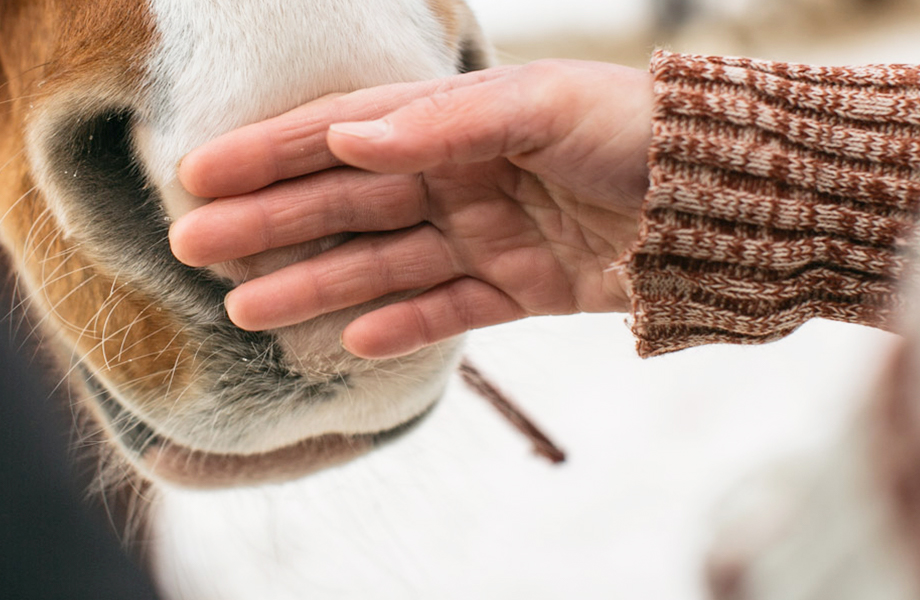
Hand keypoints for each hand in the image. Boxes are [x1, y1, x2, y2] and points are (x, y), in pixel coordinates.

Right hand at [170, 59, 653, 358]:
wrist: (724, 198)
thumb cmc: (635, 129)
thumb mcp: (542, 106)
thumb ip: (444, 124)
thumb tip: (348, 140)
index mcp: (455, 122)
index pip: (343, 136)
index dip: (270, 152)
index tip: (200, 171)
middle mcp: (458, 177)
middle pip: (345, 203)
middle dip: (270, 222)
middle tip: (195, 245)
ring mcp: (484, 236)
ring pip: (382, 264)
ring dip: (316, 284)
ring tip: (248, 308)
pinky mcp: (517, 290)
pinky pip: (446, 310)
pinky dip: (401, 326)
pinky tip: (352, 341)